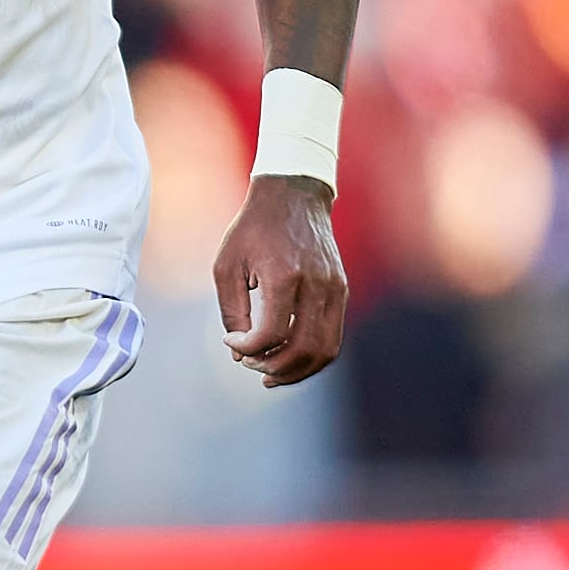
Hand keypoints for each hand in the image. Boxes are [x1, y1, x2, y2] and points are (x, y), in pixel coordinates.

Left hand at [216, 175, 346, 385]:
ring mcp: (334, 289)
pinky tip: (289, 359)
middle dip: (273, 367)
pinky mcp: (341, 290)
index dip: (248, 348)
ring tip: (270, 374)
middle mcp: (316, 284)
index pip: (272, 334)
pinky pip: (333, 337)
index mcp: (284, 275)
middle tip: (250, 365)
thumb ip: (232, 312)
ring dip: (297, 371)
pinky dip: (311, 356)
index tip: (230, 342)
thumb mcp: (227, 265)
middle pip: (303, 349)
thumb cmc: (252, 229)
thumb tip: (240, 354)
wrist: (293, 195)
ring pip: (325, 350)